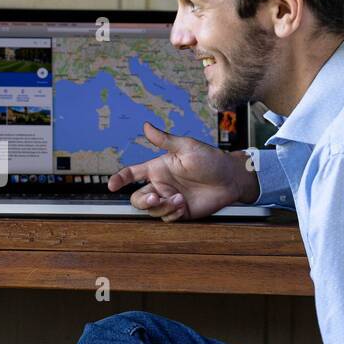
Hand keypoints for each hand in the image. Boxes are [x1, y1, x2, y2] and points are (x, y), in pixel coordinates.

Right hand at [108, 122, 257, 221]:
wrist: (231, 179)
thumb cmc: (211, 159)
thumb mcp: (187, 147)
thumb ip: (164, 140)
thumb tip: (146, 126)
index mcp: (158, 168)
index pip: (132, 174)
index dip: (120, 179)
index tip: (112, 185)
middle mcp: (161, 185)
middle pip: (138, 198)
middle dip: (142, 200)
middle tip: (156, 197)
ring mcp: (170, 199)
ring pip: (152, 210)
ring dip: (162, 207)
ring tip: (180, 200)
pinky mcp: (180, 212)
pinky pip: (166, 218)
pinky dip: (171, 214)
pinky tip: (182, 206)